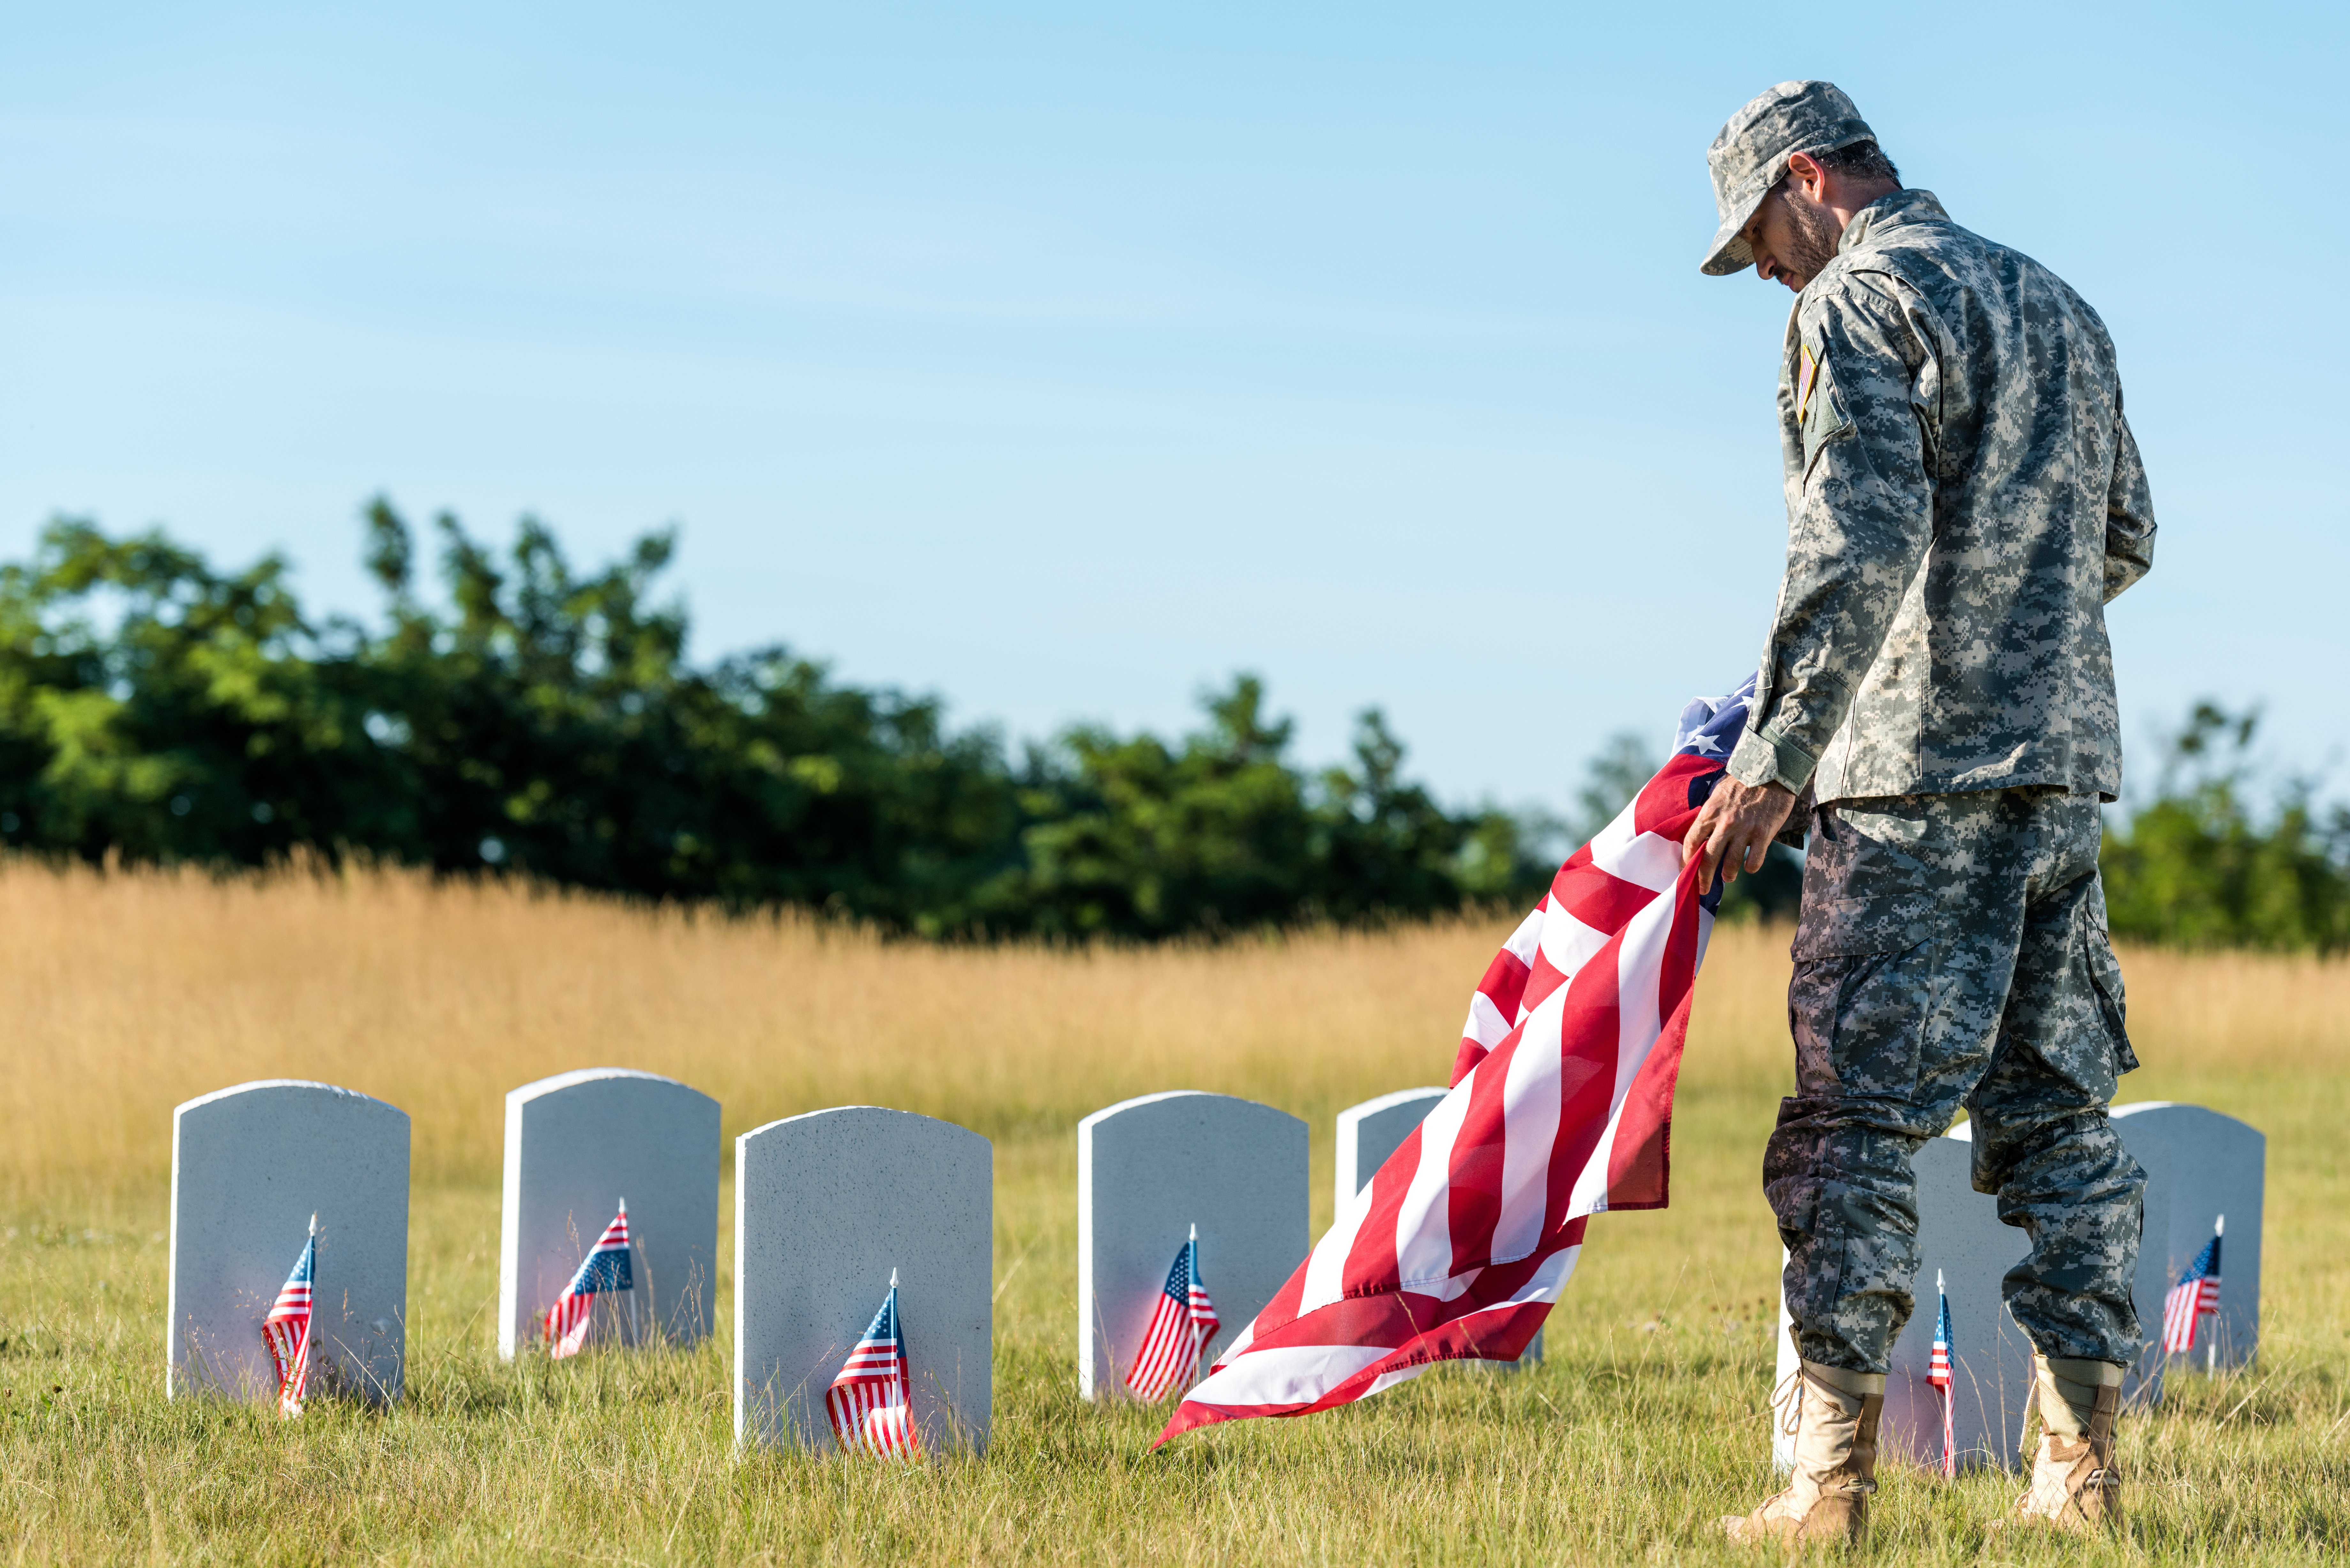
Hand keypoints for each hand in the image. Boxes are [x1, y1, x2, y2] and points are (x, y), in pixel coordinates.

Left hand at [1681, 776, 1796, 886]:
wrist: (1771, 769)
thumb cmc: (1743, 782)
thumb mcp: (1719, 795)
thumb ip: (1711, 815)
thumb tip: (1702, 836)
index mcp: (1709, 812)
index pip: (1691, 841)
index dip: (1686, 859)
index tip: (1686, 870)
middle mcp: (1724, 823)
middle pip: (1708, 858)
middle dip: (1703, 878)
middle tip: (1702, 889)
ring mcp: (1744, 829)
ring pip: (1731, 863)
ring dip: (1728, 874)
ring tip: (1728, 877)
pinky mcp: (1763, 833)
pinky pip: (1754, 860)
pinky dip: (1751, 867)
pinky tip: (1750, 866)